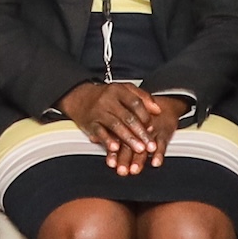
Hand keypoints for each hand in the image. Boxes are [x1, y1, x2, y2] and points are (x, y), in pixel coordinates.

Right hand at [57, 81, 173, 170]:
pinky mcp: (90, 123)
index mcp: (118, 90)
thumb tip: (157, 110)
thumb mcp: (124, 90)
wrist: (79, 97)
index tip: (152, 127)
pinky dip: (108, 140)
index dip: (145, 115)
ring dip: (129, 139)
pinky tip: (115, 147)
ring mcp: (98, 112)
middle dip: (140, 132)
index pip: (135, 102)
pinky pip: (100, 133)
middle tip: (149, 144)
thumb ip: (142, 97)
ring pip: (116, 126)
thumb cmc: (105, 96)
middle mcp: (108, 100)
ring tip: (138, 148)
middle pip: (127, 117)